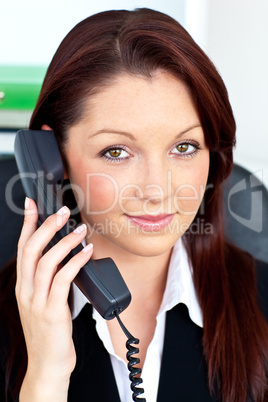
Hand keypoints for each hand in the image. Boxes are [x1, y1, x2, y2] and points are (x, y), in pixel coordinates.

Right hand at [16, 198, 92, 400]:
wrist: (47, 365)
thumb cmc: (50, 332)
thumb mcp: (44, 301)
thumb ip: (51, 279)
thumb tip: (67, 255)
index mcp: (24, 286)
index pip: (22, 248)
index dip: (26, 224)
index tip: (31, 204)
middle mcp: (27, 291)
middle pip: (31, 250)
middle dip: (45, 226)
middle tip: (61, 211)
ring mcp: (37, 301)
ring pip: (46, 262)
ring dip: (64, 242)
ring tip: (80, 229)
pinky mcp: (52, 312)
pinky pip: (63, 280)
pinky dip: (75, 262)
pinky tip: (86, 253)